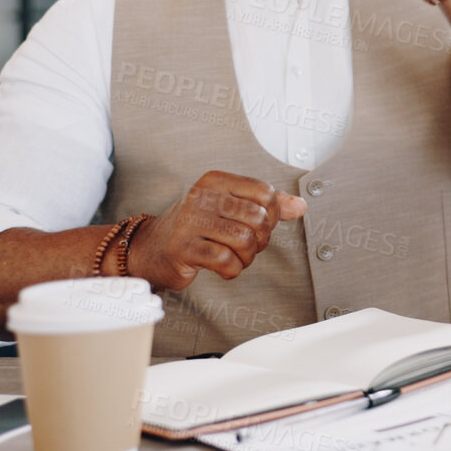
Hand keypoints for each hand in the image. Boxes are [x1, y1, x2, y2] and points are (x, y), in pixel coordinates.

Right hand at [129, 171, 305, 290]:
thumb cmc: (195, 227)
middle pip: (258, 218)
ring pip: (244, 240)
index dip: (273, 215)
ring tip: (237, 257)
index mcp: (216, 181)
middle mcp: (202, 196)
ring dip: (247, 257)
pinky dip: (232, 269)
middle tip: (249, 246)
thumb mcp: (229, 207)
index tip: (261, 225)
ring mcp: (190, 222)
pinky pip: (225, 260)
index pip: (265, 193)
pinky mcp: (183, 248)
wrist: (150, 249)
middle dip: (261, 239)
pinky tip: (224, 267)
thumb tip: (300, 205)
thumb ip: (266, 204)